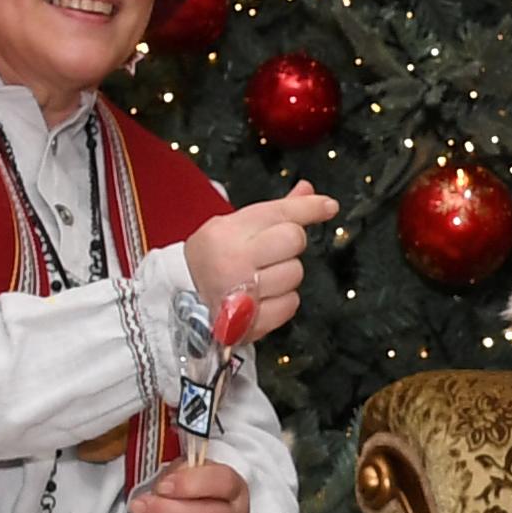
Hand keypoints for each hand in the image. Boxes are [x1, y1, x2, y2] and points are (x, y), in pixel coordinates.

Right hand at [176, 182, 338, 341]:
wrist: (183, 300)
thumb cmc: (215, 259)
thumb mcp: (235, 227)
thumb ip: (275, 210)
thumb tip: (307, 190)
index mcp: (226, 232)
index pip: (280, 214)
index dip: (309, 207)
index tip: (328, 206)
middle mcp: (233, 261)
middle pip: (293, 240)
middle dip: (290, 245)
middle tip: (272, 252)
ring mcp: (241, 294)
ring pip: (295, 274)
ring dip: (286, 276)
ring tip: (261, 277)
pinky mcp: (251, 322)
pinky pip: (291, 304)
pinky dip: (283, 301)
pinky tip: (263, 297)